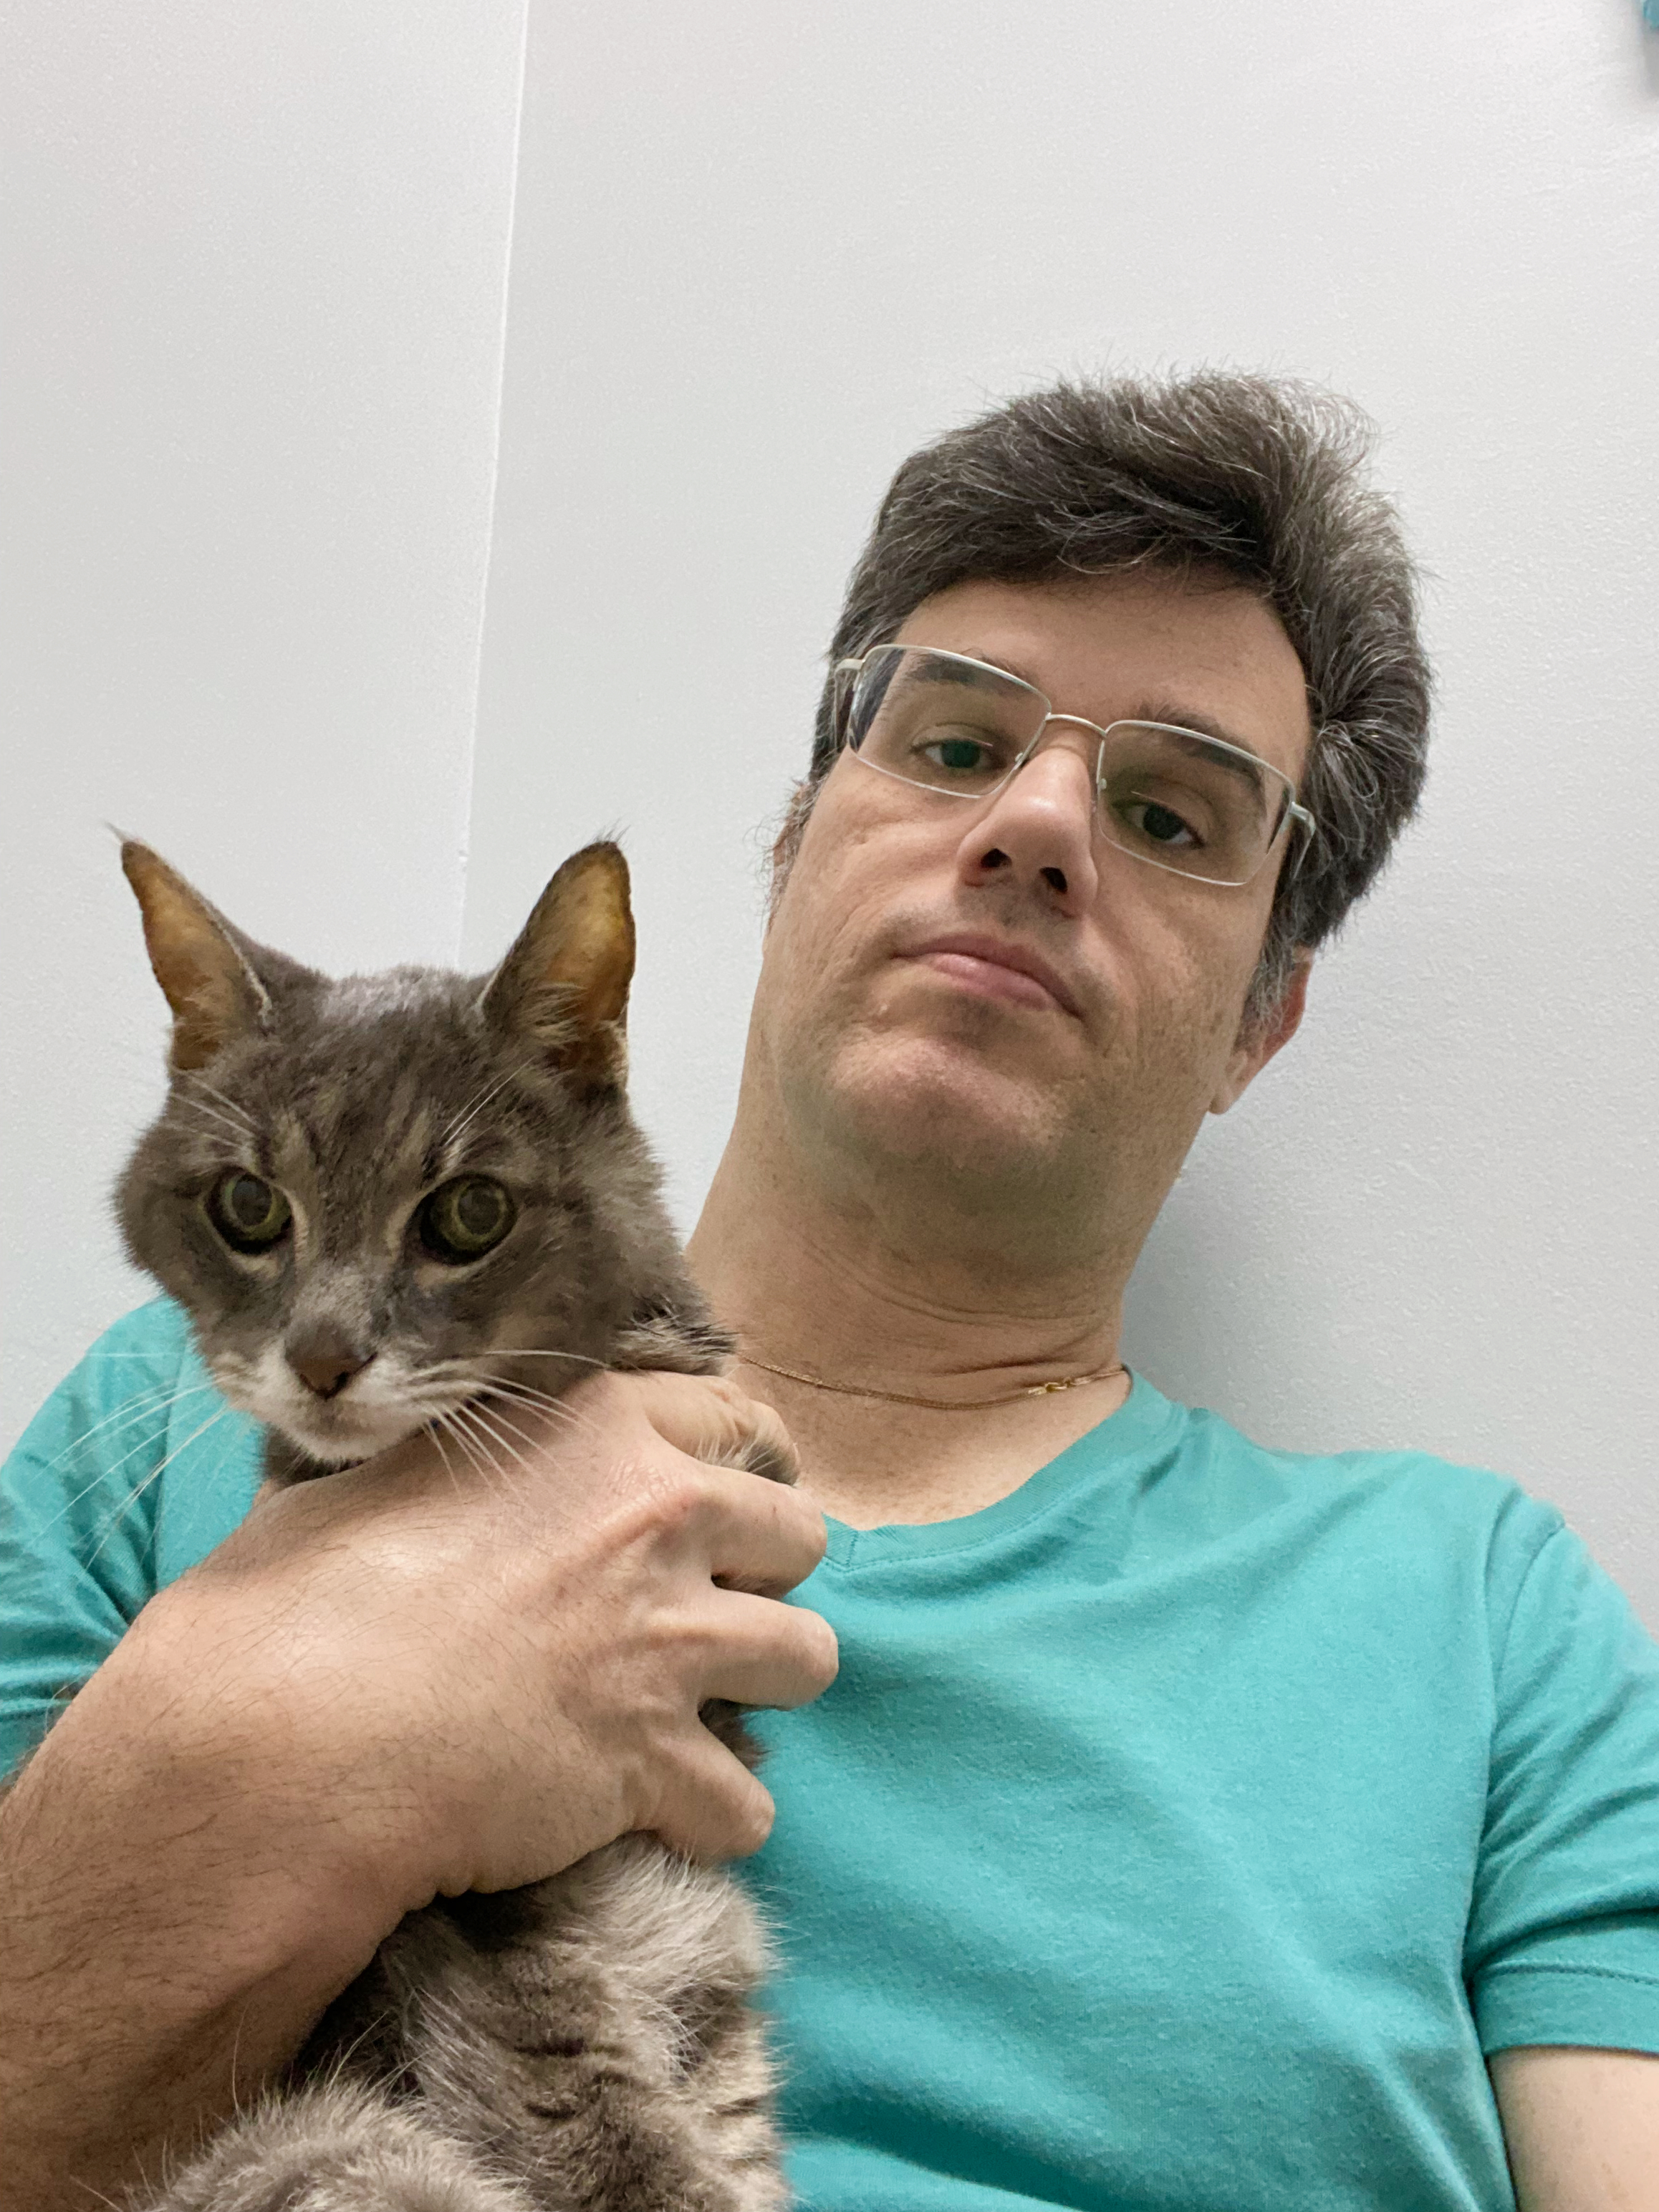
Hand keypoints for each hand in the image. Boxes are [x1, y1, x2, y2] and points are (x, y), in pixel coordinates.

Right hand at [179, 1367, 835, 1902]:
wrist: (283, 1736)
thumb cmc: (297, 1598)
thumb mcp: (379, 1476)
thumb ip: (468, 1461)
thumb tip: (451, 1473)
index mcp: (592, 1427)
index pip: (733, 1417)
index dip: (736, 1466)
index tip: (722, 1511)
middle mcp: (653, 1516)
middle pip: (799, 1534)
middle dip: (767, 1578)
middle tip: (705, 1616)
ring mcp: (666, 1639)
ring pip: (811, 1657)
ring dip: (767, 1690)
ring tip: (705, 1714)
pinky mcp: (656, 1759)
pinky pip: (751, 1803)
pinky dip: (714, 1819)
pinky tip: (664, 1820)